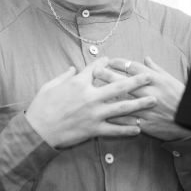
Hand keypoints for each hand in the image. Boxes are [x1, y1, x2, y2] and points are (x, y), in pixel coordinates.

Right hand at [25, 57, 155, 148]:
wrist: (37, 130)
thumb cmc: (41, 107)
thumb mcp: (49, 85)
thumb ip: (64, 76)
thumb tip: (72, 69)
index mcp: (79, 83)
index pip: (96, 68)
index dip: (106, 62)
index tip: (113, 60)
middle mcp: (90, 96)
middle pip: (118, 86)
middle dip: (136, 80)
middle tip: (149, 77)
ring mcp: (94, 114)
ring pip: (121, 107)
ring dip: (139, 103)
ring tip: (153, 100)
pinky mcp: (93, 129)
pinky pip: (114, 129)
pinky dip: (127, 129)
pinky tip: (139, 128)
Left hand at [95, 57, 190, 141]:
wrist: (190, 121)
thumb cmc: (180, 98)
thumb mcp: (170, 80)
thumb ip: (156, 69)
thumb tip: (146, 58)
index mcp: (156, 80)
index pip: (134, 68)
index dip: (120, 63)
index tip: (109, 60)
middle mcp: (150, 93)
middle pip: (124, 82)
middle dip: (108, 75)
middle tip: (95, 71)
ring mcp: (147, 109)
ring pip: (123, 101)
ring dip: (108, 96)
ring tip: (94, 92)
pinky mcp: (146, 123)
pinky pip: (127, 121)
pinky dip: (115, 117)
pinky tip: (103, 115)